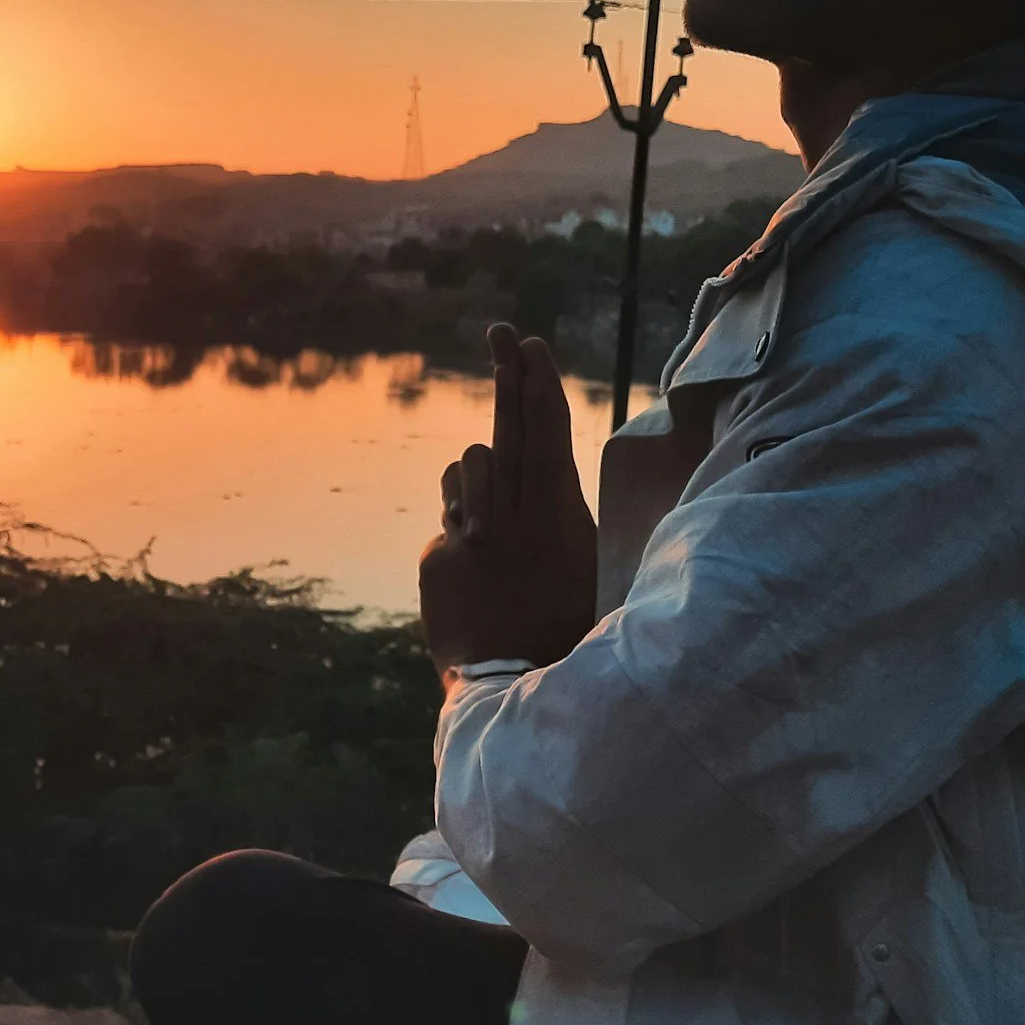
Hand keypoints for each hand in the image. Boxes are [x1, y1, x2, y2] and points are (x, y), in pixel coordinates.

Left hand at [418, 323, 597, 677]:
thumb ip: (564, 515)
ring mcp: (471, 538)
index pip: (547, 438)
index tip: (529, 346)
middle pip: (508, 432)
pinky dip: (464, 523)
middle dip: (508, 378)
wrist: (511, 692)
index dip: (537, 387)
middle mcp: (513, 522)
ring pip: (469, 467)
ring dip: (482, 474)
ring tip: (500, 521)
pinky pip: (450, 514)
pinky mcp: (438, 557)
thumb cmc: (562, 633)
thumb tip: (543, 466)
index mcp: (558, 522)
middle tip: (502, 332)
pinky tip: (480, 567)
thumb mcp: (585, 570)